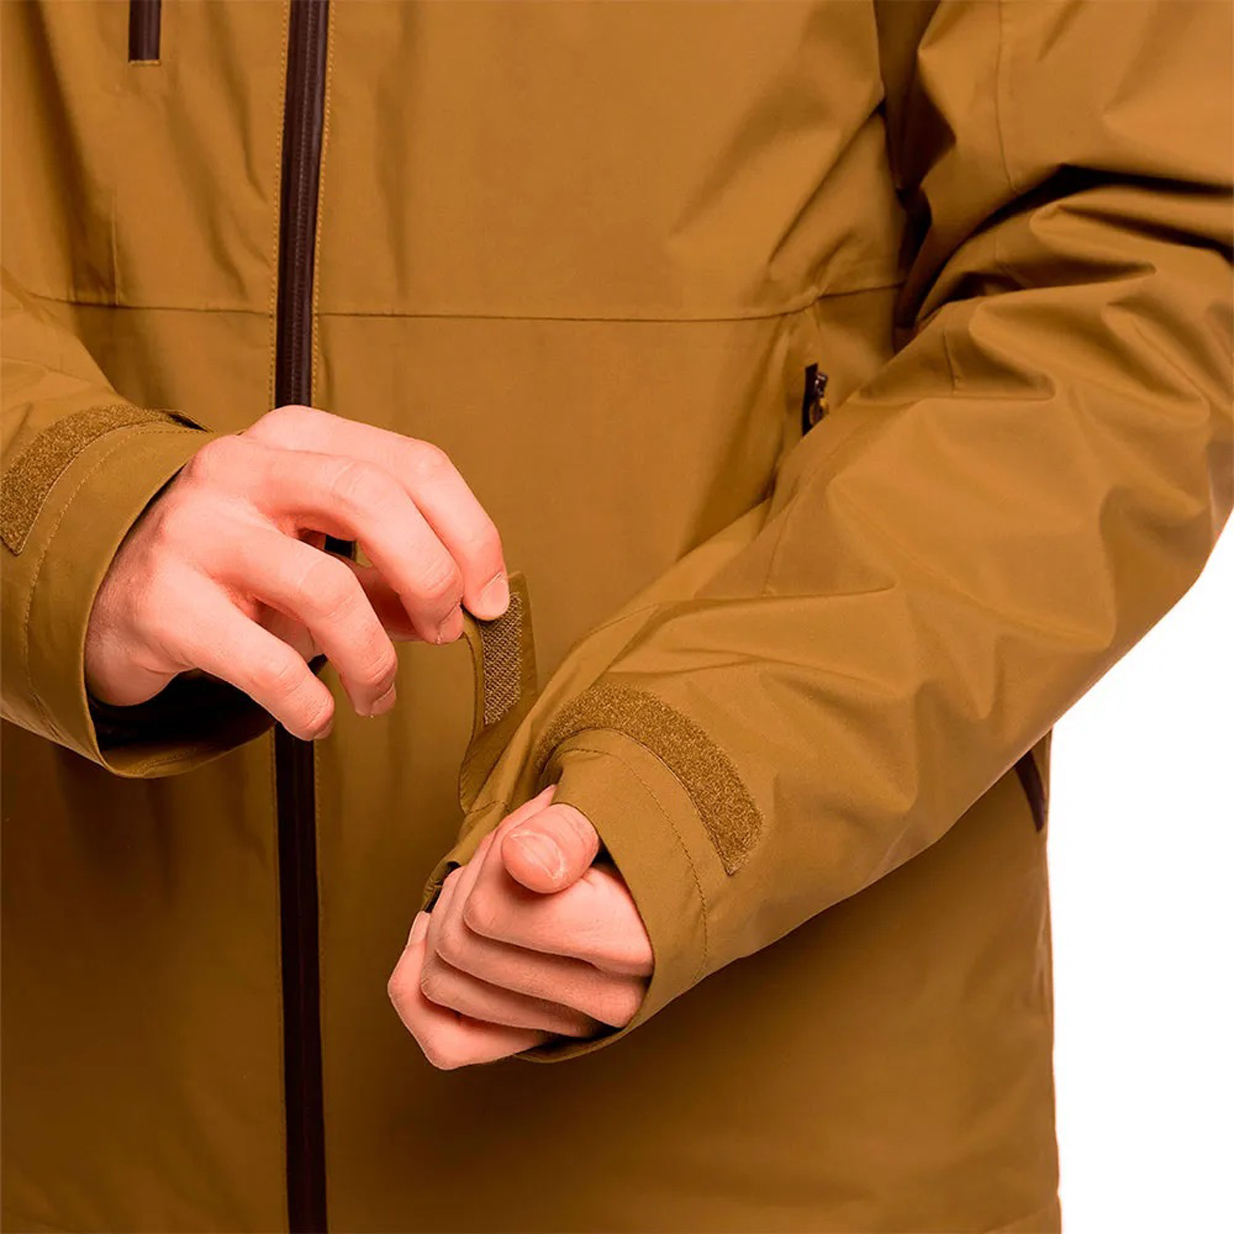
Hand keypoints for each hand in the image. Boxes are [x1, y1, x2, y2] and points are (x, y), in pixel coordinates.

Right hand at [85, 404, 508, 737]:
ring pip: (325, 588)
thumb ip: (392, 573)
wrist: (108, 591)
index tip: (490, 598)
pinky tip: (319, 718)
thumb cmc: (239, 567)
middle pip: (372, 500)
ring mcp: (197, 530)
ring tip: (378, 697)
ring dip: (375, 659)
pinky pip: (265, 662)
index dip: (471, 535)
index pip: (414, 464)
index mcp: (297, 439)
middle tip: (445, 632)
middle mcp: (244, 468)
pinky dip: (310, 702)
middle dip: (431, 576)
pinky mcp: (163, 602)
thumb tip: (467, 609)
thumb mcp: (319, 550)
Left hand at [388, 786, 652, 1068]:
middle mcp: (604, 1000)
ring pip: (443, 986)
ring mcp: (572, 1026)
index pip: (491, 913)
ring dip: (446, 918)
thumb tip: (521, 864)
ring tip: (491, 881)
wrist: (693, 868)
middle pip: (460, 947)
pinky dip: (419, 990)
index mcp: (630, 940)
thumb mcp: (620, 800)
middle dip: (468, 879)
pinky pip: (447, 1043)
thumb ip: (569, 830)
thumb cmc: (648, 827)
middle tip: (513, 845)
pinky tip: (433, 938)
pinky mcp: (544, 1038)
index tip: (534, 822)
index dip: (492, 855)